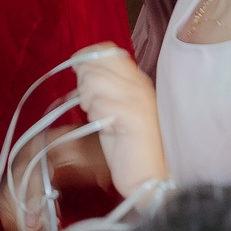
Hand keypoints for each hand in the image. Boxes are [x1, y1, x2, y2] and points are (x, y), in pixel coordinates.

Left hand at [71, 44, 165, 195]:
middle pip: (96, 64)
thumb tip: (81, 68)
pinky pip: (99, 103)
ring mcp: (138, 99)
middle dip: (84, 83)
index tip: (81, 76)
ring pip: (94, 81)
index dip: (87, 59)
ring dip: (88, 100)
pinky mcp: (133, 116)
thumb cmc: (128, 147)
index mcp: (138, 80)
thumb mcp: (114, 110)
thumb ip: (103, 87)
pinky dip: (95, 116)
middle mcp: (140, 85)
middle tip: (90, 105)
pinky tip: (105, 127)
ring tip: (97, 116)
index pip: (108, 51)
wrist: (149, 179)